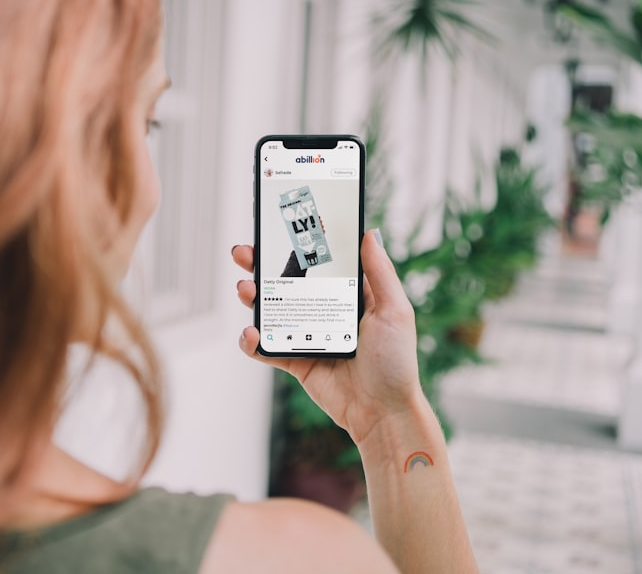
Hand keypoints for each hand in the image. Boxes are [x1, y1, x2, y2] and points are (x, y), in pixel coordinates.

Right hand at [232, 230, 425, 444]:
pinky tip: (251, 333)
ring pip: (272, 310)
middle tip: (244, 253)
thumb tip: (369, 233)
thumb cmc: (396, 363)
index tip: (280, 228)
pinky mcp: (296, 361)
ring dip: (254, 297)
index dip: (299, 245)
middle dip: (262, 265)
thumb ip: (380, 273)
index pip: (320, 262)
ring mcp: (308, 335)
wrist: (383, 413)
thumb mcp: (394, 311)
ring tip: (246, 290)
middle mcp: (326, 311)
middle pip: (288, 282)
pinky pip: (268, 348)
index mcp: (350, 295)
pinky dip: (253, 340)